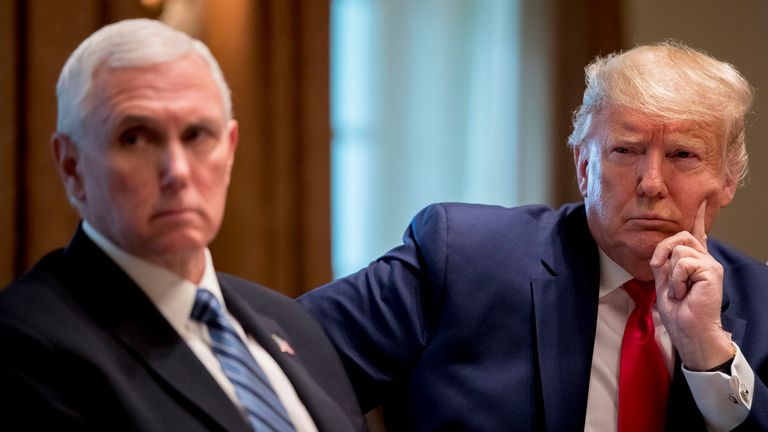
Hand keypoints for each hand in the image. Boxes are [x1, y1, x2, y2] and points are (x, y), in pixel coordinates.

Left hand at [650, 201, 732, 370]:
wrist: (688, 329)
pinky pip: (683, 263)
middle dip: (662, 252)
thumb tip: (659, 252)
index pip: (697, 233)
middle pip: (679, 236)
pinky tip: (684, 293)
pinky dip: (677, 280)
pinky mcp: (711, 270)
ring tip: (679, 291)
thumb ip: (663, 263)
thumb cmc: (678, 311)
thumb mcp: (664, 282)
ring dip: (671, 274)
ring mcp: (710, 263)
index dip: (699, 216)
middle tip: (661, 272)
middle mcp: (704, 258)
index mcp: (694, 260)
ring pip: (678, 250)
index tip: (703, 199)